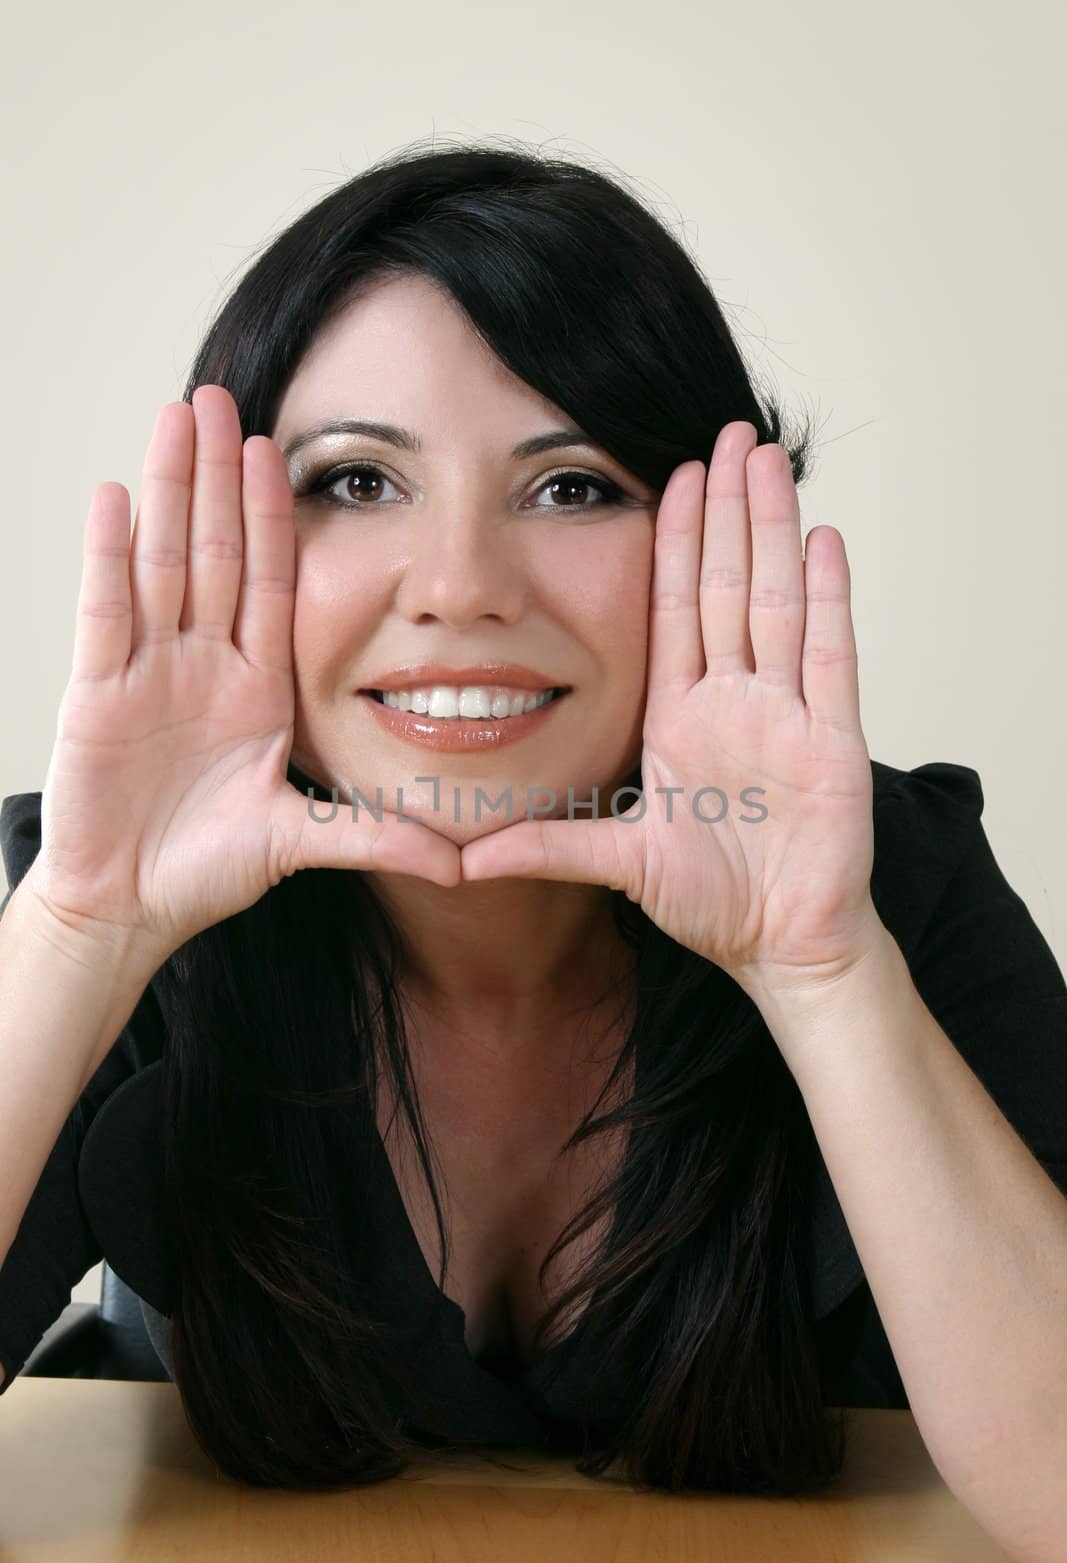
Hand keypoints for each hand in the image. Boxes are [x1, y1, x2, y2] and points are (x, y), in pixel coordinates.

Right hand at [33, 385, 460, 961]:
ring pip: (162, 561)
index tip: (283, 453)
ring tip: (178, 416)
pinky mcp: (97, 692)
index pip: (269, 582)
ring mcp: (147, 671)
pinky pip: (105, 611)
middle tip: (225, 397)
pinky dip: (109, 555)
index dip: (273, 517)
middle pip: (213, 551)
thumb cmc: (206, 870)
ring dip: (169, 489)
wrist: (129, 908)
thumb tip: (459, 865)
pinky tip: (116, 495)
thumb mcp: (300, 842)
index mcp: (257, 687)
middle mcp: (203, 665)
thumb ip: (373, 838)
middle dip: (218, 475)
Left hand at [459, 420, 882, 992]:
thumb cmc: (712, 901)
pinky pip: (829, 655)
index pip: (675, 610)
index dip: (675, 543)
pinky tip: (824, 539)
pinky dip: (827, 598)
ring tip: (770, 460)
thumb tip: (461, 860)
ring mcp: (786, 714)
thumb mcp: (618, 860)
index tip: (672, 478)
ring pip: (777, 601)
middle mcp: (734, 701)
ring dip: (773, 530)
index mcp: (681, 717)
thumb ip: (549, 846)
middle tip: (729, 435)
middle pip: (728, 586)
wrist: (782, 943)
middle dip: (728, 510)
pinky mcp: (833, 740)